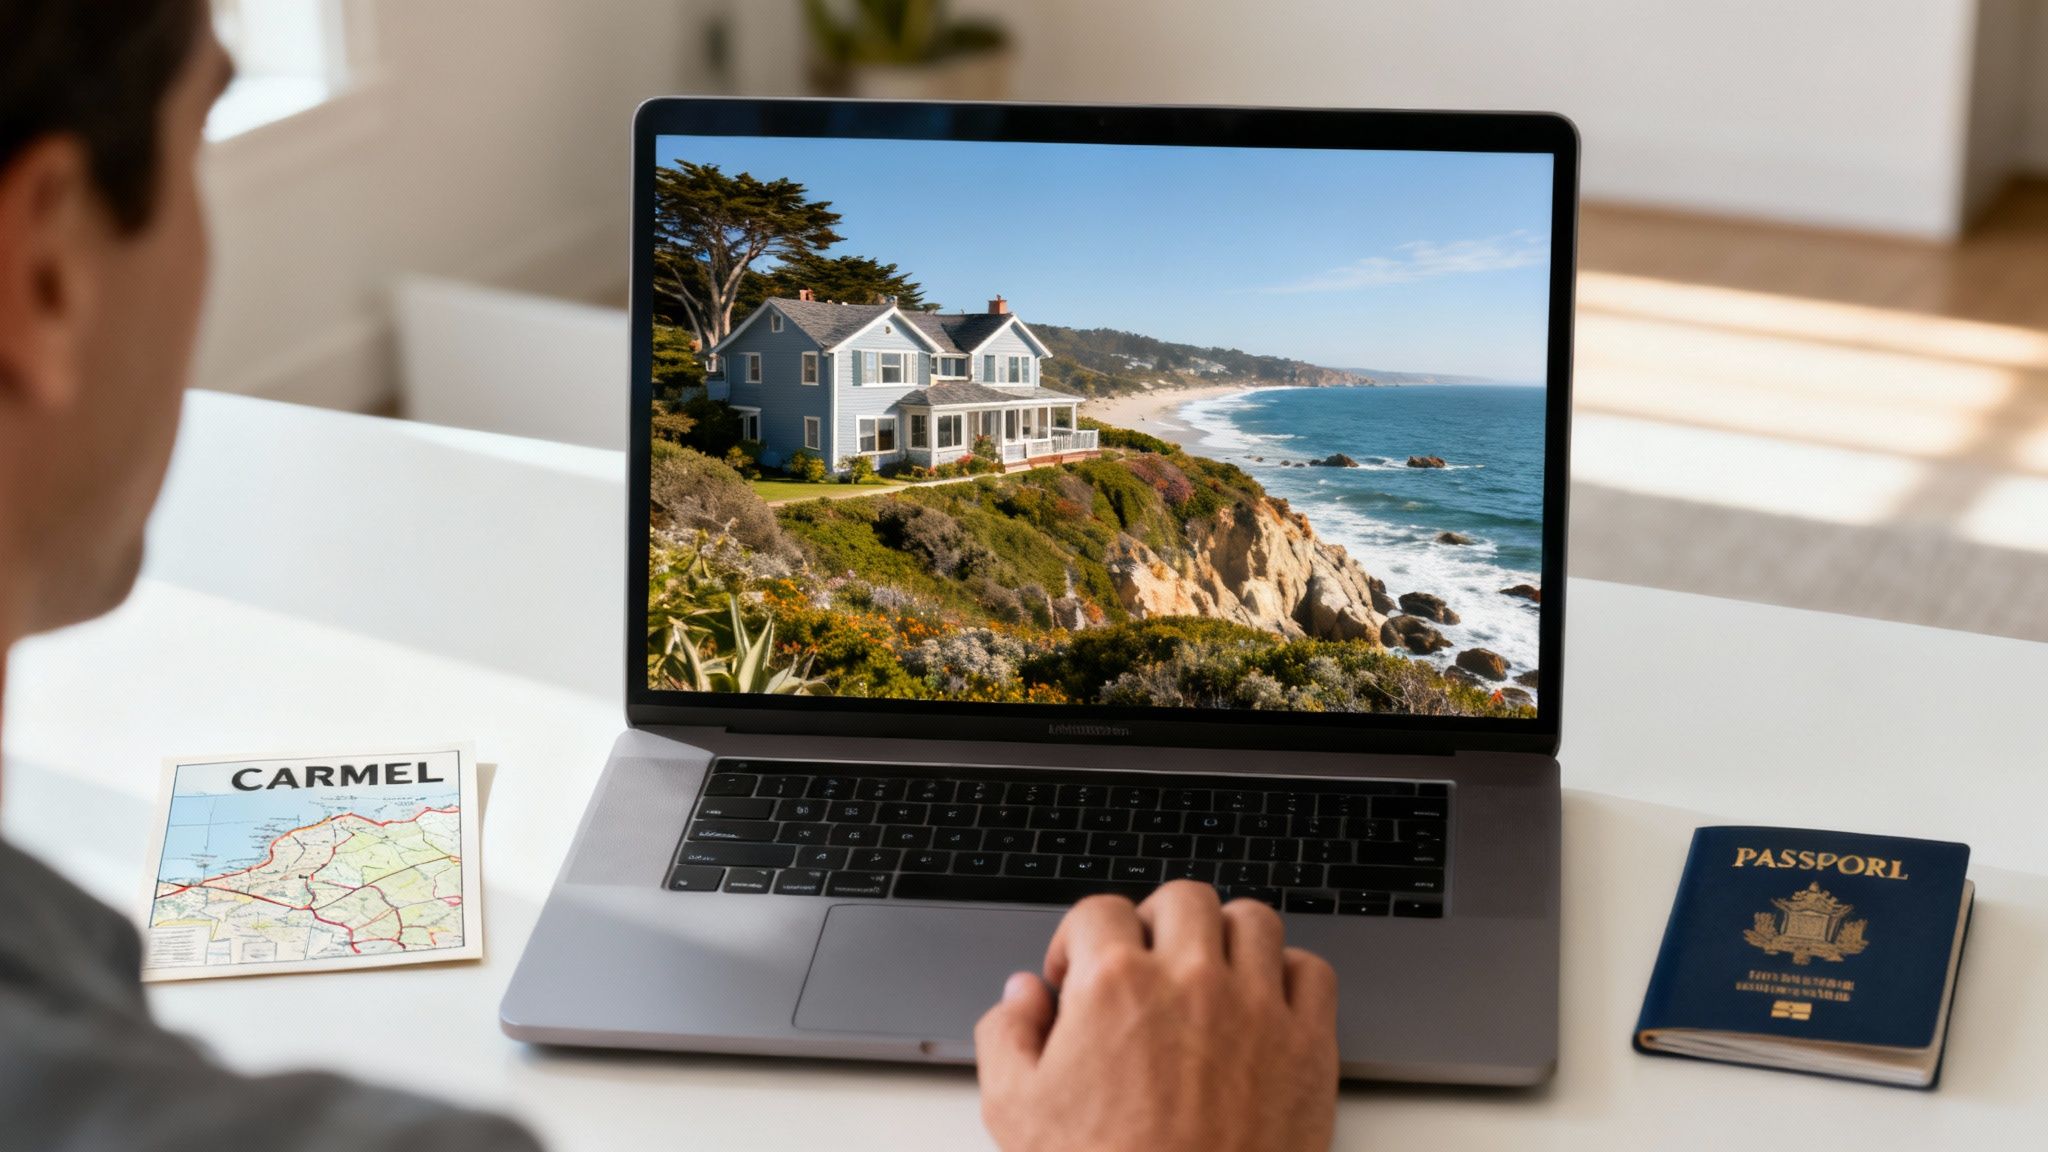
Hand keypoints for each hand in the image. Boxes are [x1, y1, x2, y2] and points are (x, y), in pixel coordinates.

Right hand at [975, 881, 1338, 1151]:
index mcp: (1115, 985)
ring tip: (1207, 971)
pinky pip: (1312, 972)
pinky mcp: (1308, 1047)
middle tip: (1144, 963)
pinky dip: (1289, 975)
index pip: (1098, 910)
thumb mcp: (1015, 1113)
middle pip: (1183, 899)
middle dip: (1155, 922)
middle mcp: (1192, 980)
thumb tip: (1021, 996)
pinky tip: (1263, 1002)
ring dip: (1225, 937)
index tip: (1076, 969)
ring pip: (1253, 921)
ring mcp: (1258, 1009)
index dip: (1077, 938)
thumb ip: (1006, 1037)